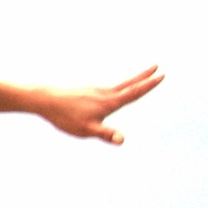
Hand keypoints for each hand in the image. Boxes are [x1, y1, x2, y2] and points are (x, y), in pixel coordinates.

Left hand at [35, 65, 161, 143]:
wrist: (45, 100)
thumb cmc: (65, 117)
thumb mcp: (86, 130)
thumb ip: (105, 134)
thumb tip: (122, 140)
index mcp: (108, 102)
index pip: (133, 93)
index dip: (148, 85)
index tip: (161, 75)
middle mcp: (104, 93)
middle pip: (129, 84)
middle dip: (144, 77)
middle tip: (157, 67)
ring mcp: (95, 91)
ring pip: (119, 85)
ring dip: (133, 80)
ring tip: (142, 76)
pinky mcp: (87, 92)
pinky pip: (108, 89)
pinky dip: (119, 86)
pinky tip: (114, 92)